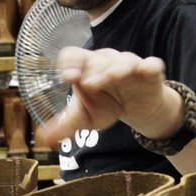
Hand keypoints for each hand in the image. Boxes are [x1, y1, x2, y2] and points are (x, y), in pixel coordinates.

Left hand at [36, 47, 184, 147]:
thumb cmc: (107, 105)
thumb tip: (43, 140)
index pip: (74, 56)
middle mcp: (106, 61)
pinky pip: (151, 65)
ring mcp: (129, 65)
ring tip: (108, 79)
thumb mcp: (84, 117)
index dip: (70, 63)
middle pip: (97, 59)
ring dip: (115, 69)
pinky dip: (149, 67)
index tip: (66, 77)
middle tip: (87, 85)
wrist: (138, 108)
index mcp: (86, 68)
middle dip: (92, 71)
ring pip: (123, 61)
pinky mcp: (150, 72)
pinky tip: (145, 70)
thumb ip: (65, 126)